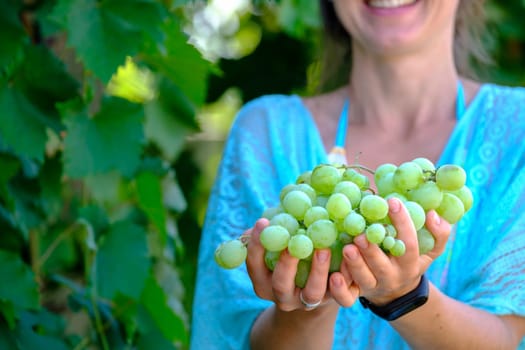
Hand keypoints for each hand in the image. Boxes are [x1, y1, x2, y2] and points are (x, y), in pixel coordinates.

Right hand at [246, 218, 358, 310]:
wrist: (316, 282)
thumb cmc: (290, 250)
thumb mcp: (278, 242)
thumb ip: (272, 232)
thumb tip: (266, 218)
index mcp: (263, 281)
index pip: (254, 264)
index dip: (256, 244)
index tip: (262, 222)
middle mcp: (283, 295)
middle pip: (281, 284)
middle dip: (286, 264)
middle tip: (293, 244)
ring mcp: (308, 301)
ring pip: (312, 293)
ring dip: (318, 272)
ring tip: (323, 249)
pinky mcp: (333, 300)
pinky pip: (341, 296)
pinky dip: (345, 279)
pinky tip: (348, 256)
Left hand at [334, 198, 450, 305]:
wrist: (397, 293)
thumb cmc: (411, 261)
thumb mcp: (429, 251)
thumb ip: (438, 233)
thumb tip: (432, 214)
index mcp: (409, 264)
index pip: (408, 245)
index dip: (402, 224)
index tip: (393, 202)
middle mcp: (391, 277)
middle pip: (382, 266)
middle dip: (372, 251)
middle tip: (361, 234)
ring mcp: (373, 286)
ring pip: (364, 280)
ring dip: (354, 265)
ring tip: (347, 248)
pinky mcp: (356, 294)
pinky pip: (347, 297)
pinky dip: (339, 288)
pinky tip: (333, 276)